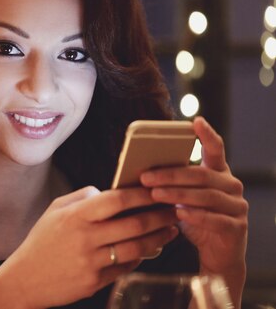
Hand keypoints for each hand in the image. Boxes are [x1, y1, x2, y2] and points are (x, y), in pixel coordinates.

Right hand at [0, 186, 179, 308]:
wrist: (24, 279)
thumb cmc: (42, 241)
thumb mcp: (55, 211)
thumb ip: (83, 197)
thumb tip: (111, 191)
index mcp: (75, 216)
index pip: (116, 200)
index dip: (142, 194)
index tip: (159, 189)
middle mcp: (84, 238)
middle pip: (134, 225)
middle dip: (160, 216)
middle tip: (175, 210)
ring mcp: (90, 262)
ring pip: (136, 249)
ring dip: (158, 239)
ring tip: (170, 231)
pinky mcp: (95, 283)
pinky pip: (126, 268)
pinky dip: (141, 258)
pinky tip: (149, 250)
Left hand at [139, 116, 247, 306]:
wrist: (218, 254)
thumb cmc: (195, 219)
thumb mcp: (183, 197)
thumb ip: (172, 182)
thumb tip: (138, 168)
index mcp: (219, 173)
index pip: (216, 150)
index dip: (207, 135)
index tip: (196, 122)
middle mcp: (232, 186)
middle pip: (201, 175)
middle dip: (170, 175)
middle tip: (146, 177)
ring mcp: (237, 206)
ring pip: (205, 196)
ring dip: (177, 194)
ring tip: (155, 194)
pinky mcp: (236, 227)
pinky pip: (214, 219)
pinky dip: (194, 216)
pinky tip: (178, 214)